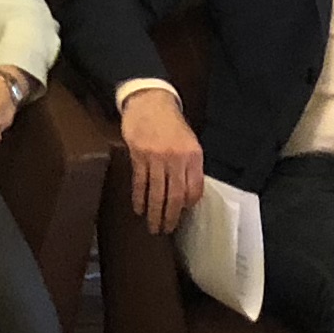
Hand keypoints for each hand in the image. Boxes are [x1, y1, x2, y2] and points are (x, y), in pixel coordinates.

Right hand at [121, 87, 205, 232]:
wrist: (150, 101)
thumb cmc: (171, 124)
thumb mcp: (189, 142)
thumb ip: (190, 166)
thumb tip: (187, 194)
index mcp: (193, 156)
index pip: (194, 189)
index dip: (188, 205)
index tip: (183, 215)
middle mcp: (177, 158)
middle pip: (175, 196)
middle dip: (170, 217)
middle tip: (165, 230)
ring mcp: (157, 158)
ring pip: (157, 193)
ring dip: (154, 213)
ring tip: (152, 226)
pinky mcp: (139, 156)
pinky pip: (140, 183)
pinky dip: (139, 199)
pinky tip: (139, 209)